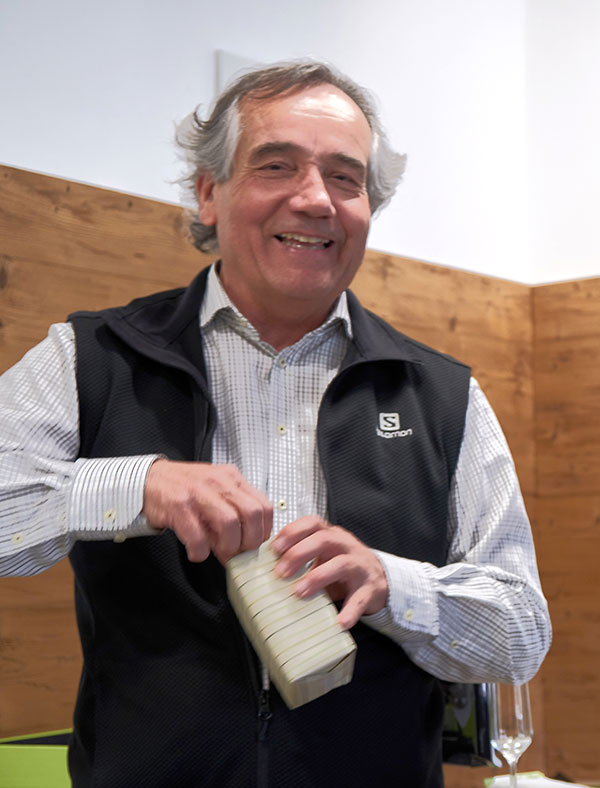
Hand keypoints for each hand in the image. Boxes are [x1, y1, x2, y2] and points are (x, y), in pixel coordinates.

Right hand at [143, 459, 272, 562]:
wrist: (149, 479)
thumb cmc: (184, 488)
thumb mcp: (215, 491)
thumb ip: (232, 512)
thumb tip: (246, 545)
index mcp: (232, 478)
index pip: (264, 505)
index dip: (264, 531)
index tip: (255, 545)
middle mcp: (219, 482)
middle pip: (252, 514)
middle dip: (249, 542)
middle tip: (238, 554)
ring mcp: (199, 492)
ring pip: (229, 523)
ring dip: (228, 546)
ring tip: (219, 553)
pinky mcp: (179, 505)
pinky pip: (198, 535)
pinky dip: (200, 551)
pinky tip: (196, 552)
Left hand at [271, 516, 387, 629]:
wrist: (378, 578)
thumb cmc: (342, 565)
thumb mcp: (323, 555)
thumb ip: (300, 557)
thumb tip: (263, 568)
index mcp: (331, 535)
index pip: (312, 524)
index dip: (292, 532)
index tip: (274, 548)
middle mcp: (345, 545)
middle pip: (323, 539)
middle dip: (298, 554)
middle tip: (280, 573)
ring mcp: (359, 565)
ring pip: (341, 564)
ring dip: (317, 577)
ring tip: (299, 593)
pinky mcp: (370, 588)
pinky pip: (360, 598)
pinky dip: (350, 610)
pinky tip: (339, 622)